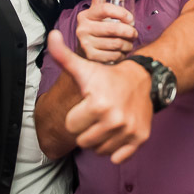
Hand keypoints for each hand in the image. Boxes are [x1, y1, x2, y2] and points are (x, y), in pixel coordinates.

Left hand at [48, 30, 151, 163]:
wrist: (142, 79)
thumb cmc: (108, 76)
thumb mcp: (84, 67)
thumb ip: (63, 55)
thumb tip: (51, 35)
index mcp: (97, 104)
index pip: (71, 125)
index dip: (76, 115)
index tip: (87, 104)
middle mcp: (114, 120)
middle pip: (83, 141)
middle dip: (87, 129)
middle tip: (96, 114)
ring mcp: (128, 131)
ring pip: (99, 151)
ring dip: (100, 139)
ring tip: (106, 121)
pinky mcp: (139, 139)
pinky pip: (117, 158)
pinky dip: (116, 149)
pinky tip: (117, 132)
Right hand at [76, 0, 136, 62]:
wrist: (82, 52)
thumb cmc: (94, 28)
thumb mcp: (95, 11)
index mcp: (85, 15)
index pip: (106, 9)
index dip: (121, 13)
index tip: (131, 19)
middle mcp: (83, 29)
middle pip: (113, 28)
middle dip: (129, 32)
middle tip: (134, 33)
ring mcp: (85, 44)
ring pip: (116, 43)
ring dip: (128, 44)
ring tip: (130, 43)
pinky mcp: (90, 57)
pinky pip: (113, 56)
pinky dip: (121, 55)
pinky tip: (122, 52)